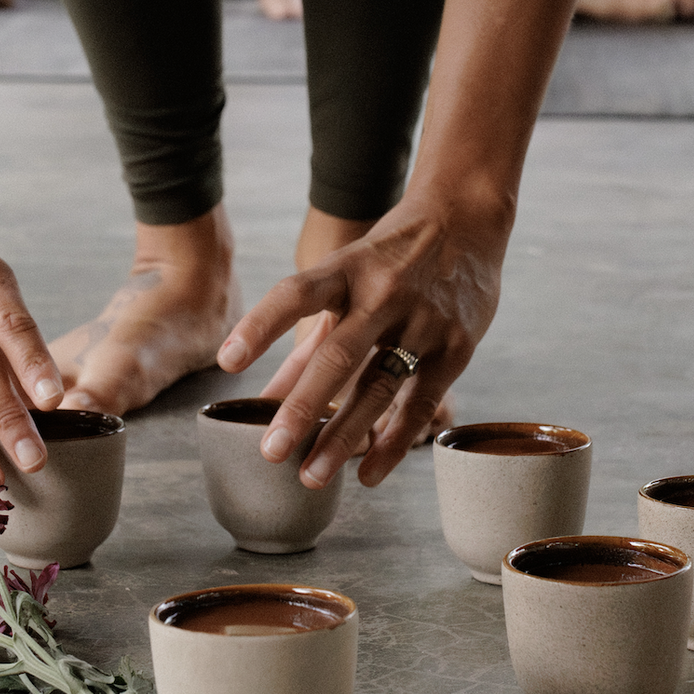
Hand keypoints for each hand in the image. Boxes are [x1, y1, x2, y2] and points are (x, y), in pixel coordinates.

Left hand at [217, 194, 508, 489]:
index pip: (296, 294)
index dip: (260, 326)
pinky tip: (368, 473)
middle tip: (271, 451)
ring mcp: (424, 320)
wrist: (467, 216)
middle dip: (302, 407)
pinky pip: (420, 403)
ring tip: (311, 476)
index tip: (226, 362)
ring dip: (343, 437)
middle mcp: (384, 292)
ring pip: (379, 387)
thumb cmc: (391, 256)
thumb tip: (264, 398)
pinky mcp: (457, 347)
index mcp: (347, 268)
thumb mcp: (344, 280)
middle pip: (338, 355)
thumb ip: (305, 339)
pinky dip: (393, 442)